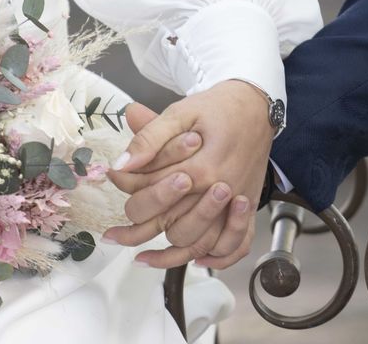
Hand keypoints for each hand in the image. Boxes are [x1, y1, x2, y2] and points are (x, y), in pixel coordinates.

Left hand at [105, 80, 273, 268]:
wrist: (255, 106)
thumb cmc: (216, 108)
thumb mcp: (180, 113)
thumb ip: (149, 138)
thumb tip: (121, 165)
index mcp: (201, 168)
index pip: (154, 195)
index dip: (128, 193)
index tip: (112, 190)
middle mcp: (220, 191)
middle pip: (173, 226)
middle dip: (139, 232)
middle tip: (114, 236)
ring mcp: (235, 204)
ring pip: (199, 243)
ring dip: (169, 255)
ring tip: (140, 257)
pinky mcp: (245, 208)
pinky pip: (234, 246)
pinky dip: (215, 259)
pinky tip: (195, 261)